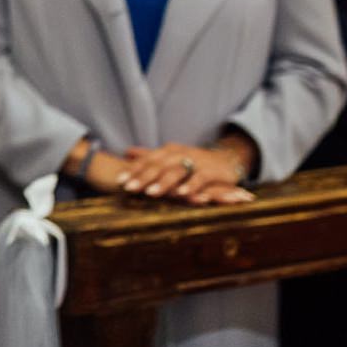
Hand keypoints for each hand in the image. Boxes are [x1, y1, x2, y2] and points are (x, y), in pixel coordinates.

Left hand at [119, 143, 253, 202]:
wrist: (227, 159)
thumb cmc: (193, 161)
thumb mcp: (171, 156)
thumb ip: (150, 155)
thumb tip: (127, 152)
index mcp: (168, 151)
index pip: (148, 160)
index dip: (134, 170)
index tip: (119, 180)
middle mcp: (180, 154)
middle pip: (159, 165)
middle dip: (143, 177)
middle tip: (128, 188)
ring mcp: (196, 162)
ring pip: (177, 171)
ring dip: (163, 182)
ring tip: (150, 193)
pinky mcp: (212, 171)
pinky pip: (200, 178)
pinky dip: (190, 186)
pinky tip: (181, 195)